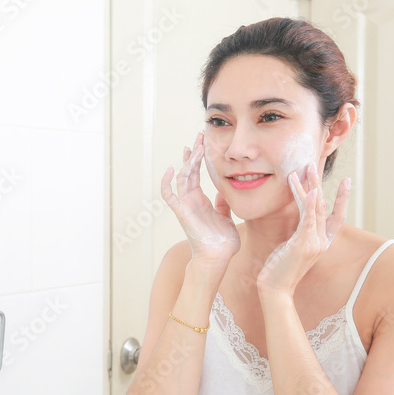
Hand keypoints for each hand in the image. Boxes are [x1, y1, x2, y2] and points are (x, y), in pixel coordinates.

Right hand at [161, 131, 240, 265]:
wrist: (218, 258)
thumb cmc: (223, 242)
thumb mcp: (226, 217)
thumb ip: (223, 204)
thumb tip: (223, 192)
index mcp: (202, 200)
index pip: (197, 174)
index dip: (199, 158)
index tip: (203, 143)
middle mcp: (191, 200)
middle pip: (188, 171)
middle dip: (193, 153)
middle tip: (199, 136)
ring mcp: (185, 205)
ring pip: (182, 178)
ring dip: (187, 162)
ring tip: (194, 146)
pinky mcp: (182, 212)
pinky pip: (169, 195)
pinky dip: (167, 182)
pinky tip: (171, 168)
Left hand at [256, 162, 349, 294]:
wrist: (275, 288)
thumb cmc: (280, 268)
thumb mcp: (292, 248)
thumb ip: (300, 234)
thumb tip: (300, 221)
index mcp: (322, 243)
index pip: (336, 216)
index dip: (342, 198)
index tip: (346, 181)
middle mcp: (321, 242)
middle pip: (324, 207)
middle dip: (319, 184)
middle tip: (313, 165)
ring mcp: (314, 244)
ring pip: (315, 209)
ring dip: (310, 187)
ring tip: (306, 169)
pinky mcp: (302, 245)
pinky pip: (308, 221)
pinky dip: (308, 205)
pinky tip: (309, 192)